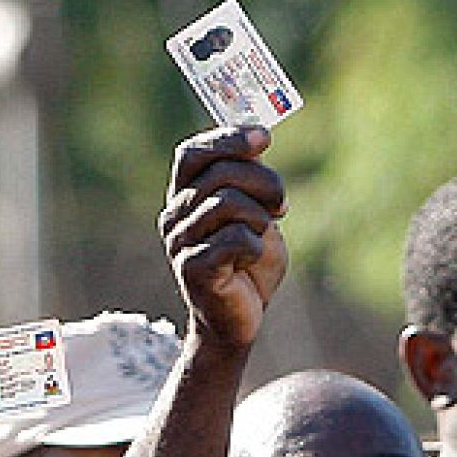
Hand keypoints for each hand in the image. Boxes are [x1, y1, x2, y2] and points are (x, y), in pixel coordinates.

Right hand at [157, 126, 287, 349]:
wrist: (241, 319)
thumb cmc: (249, 264)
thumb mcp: (256, 213)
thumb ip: (251, 180)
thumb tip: (259, 137)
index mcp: (185, 196)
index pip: (192, 153)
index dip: (228, 139)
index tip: (264, 137)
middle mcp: (174, 216)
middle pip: (220, 173)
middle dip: (264, 182)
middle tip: (282, 204)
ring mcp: (179, 242)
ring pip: (227, 203)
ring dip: (260, 217)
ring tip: (263, 234)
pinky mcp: (193, 268)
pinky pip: (234, 238)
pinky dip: (254, 245)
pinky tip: (251, 259)